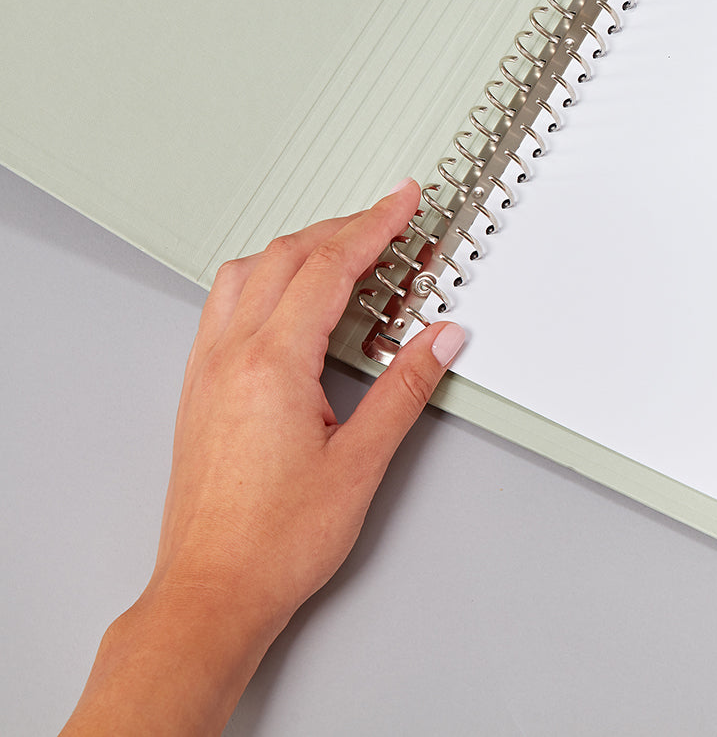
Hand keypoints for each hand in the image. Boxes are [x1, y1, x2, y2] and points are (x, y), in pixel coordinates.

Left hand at [62, 179, 463, 736]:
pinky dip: (265, 280)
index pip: (328, 268)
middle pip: (285, 258)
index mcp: (271, 365)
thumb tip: (440, 339)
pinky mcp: (199, 392)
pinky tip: (290, 298)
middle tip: (389, 218)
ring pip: (247, 274)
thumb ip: (405, 388)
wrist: (213, 591)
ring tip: (345, 249)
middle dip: (342, 227)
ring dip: (298, 248)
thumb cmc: (274, 542)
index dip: (373, 225)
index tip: (403, 201)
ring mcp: (207, 372)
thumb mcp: (361, 462)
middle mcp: (230, 357)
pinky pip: (226, 306)